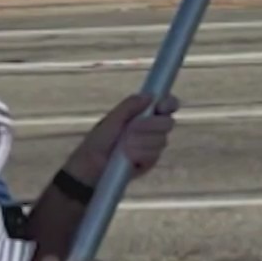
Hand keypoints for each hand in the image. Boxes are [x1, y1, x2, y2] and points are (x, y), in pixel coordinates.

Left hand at [65, 93, 180, 183]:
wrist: (92, 164)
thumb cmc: (100, 139)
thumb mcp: (113, 118)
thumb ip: (130, 105)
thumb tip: (150, 96)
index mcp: (144, 113)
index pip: (167, 105)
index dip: (169, 104)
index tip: (160, 107)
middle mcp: (152, 128)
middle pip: (168, 123)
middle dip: (150, 125)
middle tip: (133, 128)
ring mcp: (153, 145)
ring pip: (162, 140)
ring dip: (142, 141)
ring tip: (124, 145)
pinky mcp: (151, 161)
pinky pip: (154, 155)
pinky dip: (140, 154)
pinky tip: (128, 156)